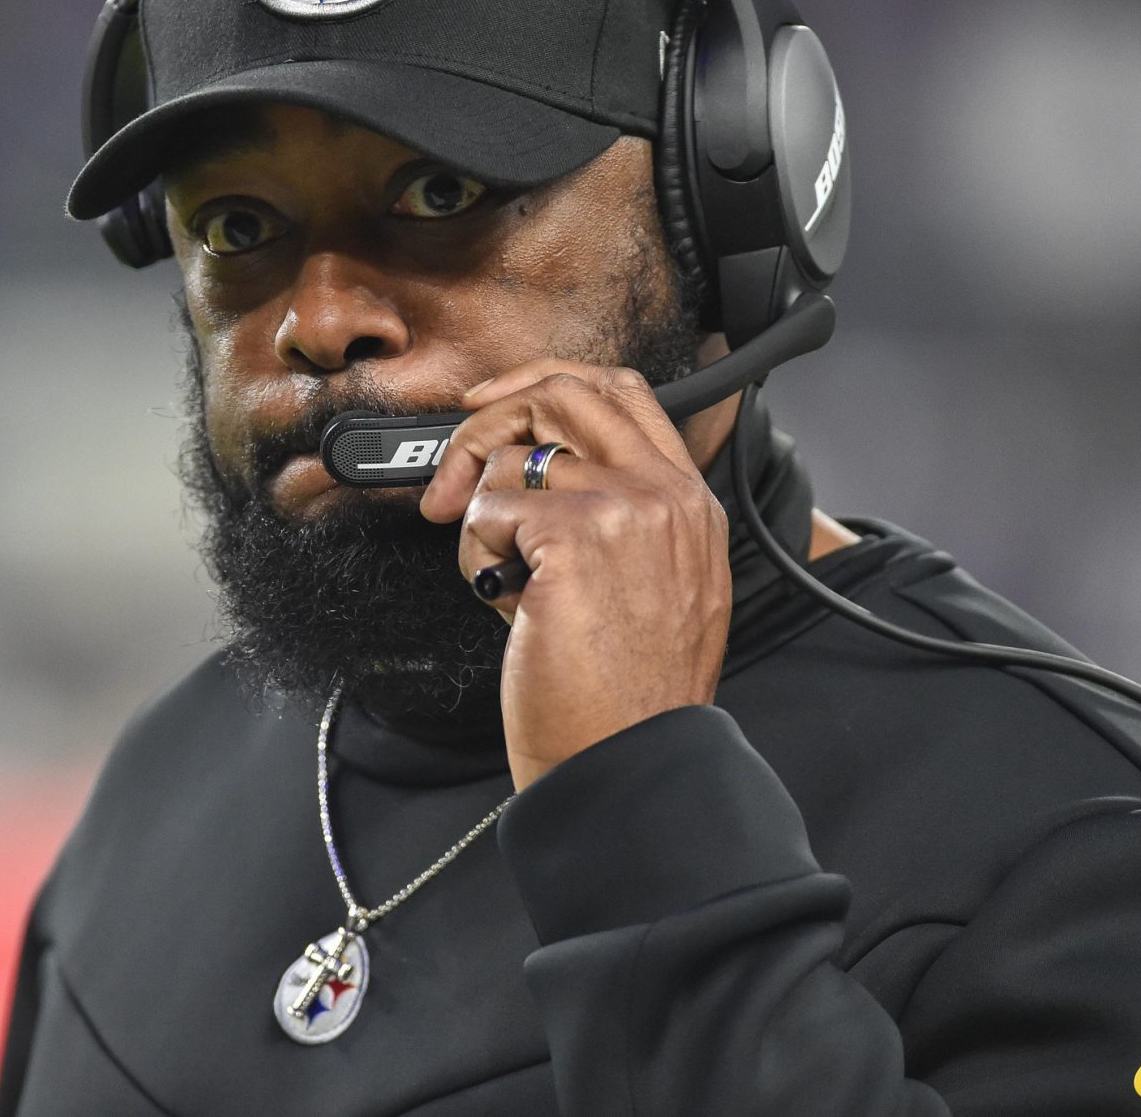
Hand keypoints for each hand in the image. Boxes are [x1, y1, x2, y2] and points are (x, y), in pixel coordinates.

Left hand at [419, 360, 731, 789]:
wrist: (627, 758)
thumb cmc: (624, 694)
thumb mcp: (651, 586)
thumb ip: (614, 516)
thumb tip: (529, 468)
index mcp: (688, 502)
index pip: (620, 392)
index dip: (543, 382)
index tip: (493, 404)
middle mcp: (665, 495)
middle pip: (562, 393)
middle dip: (488, 425)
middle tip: (452, 480)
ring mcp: (624, 509)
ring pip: (511, 461)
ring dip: (481, 523)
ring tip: (507, 583)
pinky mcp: (574, 537)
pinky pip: (487, 509)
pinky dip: (476, 556)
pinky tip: (506, 601)